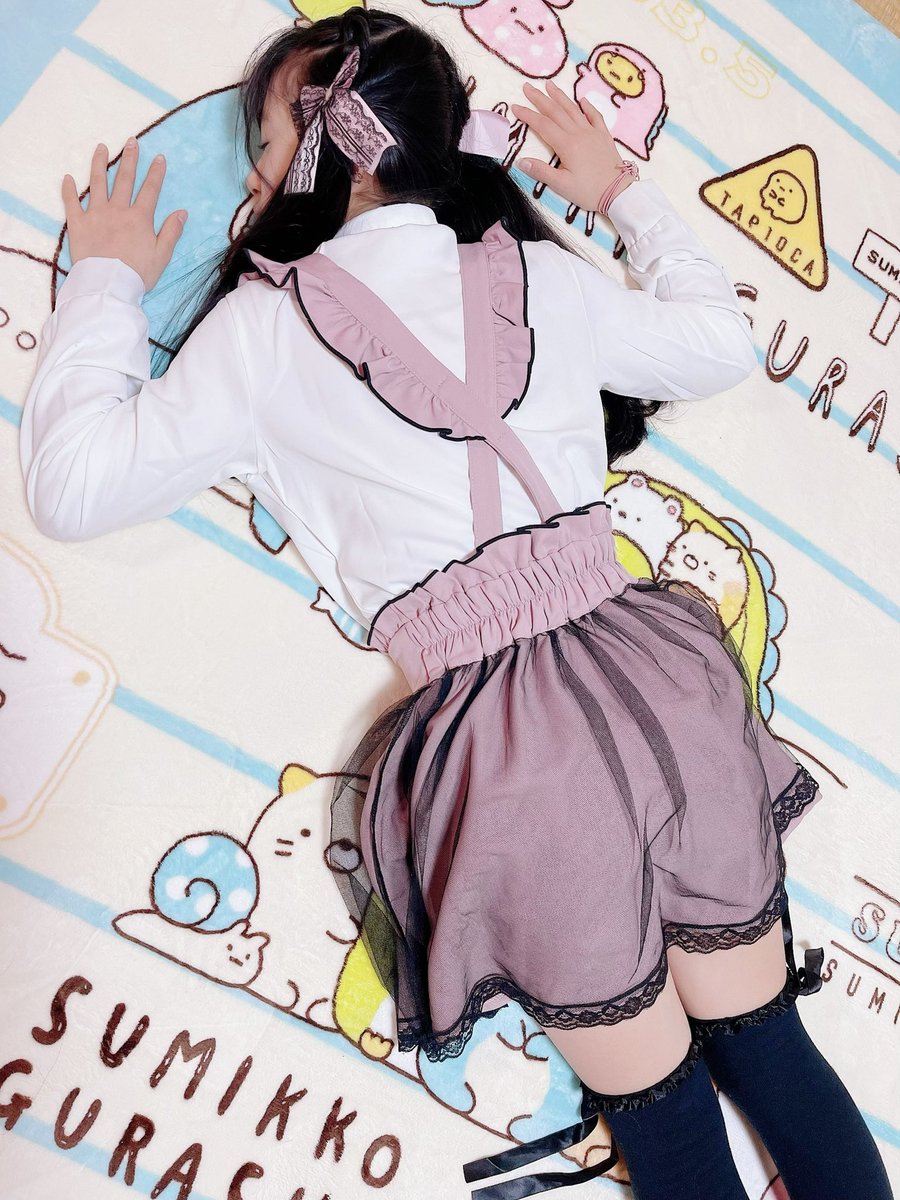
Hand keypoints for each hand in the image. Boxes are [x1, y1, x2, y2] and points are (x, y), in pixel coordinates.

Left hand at [62, 140, 187, 292]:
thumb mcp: (162, 255)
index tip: (159, 157)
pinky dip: (68, 190)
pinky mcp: (78, 224)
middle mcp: (118, 210)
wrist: (109, 284)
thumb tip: (182, 212)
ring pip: (97, 183)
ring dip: (99, 163)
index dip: (156, 173)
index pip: (150, 190)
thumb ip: (172, 232)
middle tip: (131, 142)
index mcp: (139, 218)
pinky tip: (67, 178)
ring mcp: (96, 214)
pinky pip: (71, 203)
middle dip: (129, 159)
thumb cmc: (137, 273)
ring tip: (101, 147)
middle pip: (124, 179)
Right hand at [510, 81, 630, 213]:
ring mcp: (592, 132)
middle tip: (527, 87)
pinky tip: (581, 100)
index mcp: (566, 145)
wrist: (618, 193)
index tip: (515, 106)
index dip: (528, 115)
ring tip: (549, 85)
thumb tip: (521, 161)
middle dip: (540, 99)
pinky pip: (595, 115)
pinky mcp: (604, 136)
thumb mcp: (562, 185)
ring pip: (573, 109)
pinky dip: (587, 106)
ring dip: (560, 96)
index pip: (542, 125)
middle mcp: (578, 133)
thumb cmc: (589, 192)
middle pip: (556, 111)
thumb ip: (541, 172)